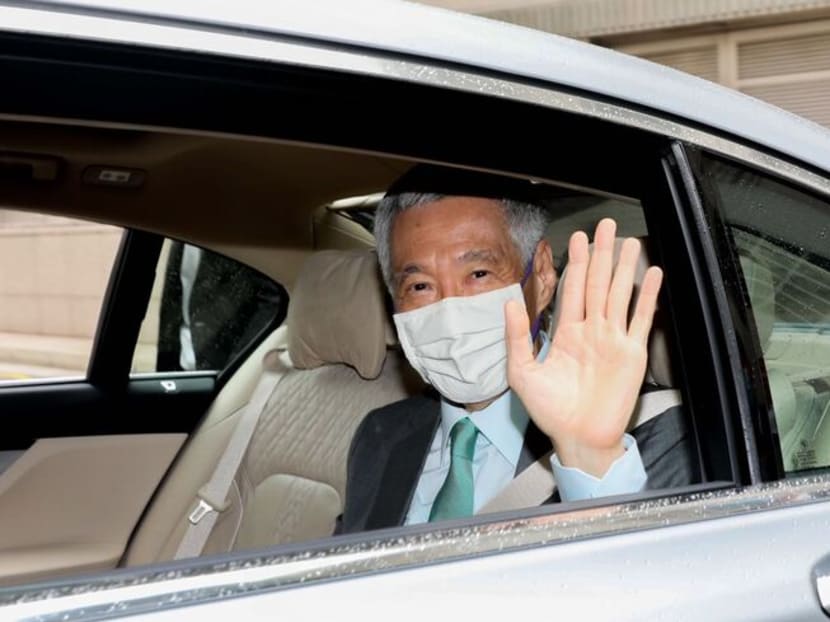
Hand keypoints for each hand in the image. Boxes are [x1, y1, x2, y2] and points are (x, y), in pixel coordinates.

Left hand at [505, 218, 662, 476]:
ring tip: (629, 241)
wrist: (578, 438)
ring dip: (624, 268)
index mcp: (567, 333)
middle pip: (597, 284)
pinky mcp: (632, 353)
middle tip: (605, 225)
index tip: (577, 238)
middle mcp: (592, 331)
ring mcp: (613, 340)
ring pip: (619, 295)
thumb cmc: (550, 410)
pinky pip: (641, 319)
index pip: (572, 290)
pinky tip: (652, 274)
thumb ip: (517, 337)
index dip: (576, 264)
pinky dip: (648, 297)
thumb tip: (510, 303)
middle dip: (601, 255)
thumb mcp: (523, 373)